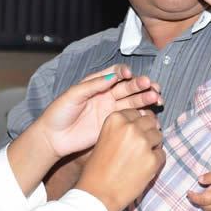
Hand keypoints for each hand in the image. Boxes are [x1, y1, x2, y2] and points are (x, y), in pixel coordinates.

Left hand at [38, 65, 161, 158]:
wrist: (53, 138)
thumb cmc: (59, 112)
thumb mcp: (73, 95)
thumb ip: (93, 85)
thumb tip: (114, 76)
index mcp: (97, 83)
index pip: (116, 73)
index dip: (124, 72)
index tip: (128, 75)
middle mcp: (107, 94)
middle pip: (128, 86)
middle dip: (141, 85)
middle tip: (152, 85)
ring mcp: (111, 109)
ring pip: (133, 101)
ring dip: (146, 98)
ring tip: (157, 98)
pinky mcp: (114, 124)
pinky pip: (131, 117)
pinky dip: (143, 115)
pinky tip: (151, 114)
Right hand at [76, 109, 164, 210]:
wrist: (98, 193)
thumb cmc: (98, 168)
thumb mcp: (104, 138)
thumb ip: (122, 127)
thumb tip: (146, 119)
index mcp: (116, 119)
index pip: (136, 112)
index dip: (136, 124)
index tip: (132, 135)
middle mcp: (130, 127)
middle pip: (150, 121)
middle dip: (147, 131)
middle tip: (139, 146)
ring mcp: (143, 143)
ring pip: (159, 136)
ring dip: (153, 145)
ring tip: (139, 158)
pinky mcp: (153, 160)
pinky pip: (162, 154)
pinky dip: (155, 161)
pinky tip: (142, 169)